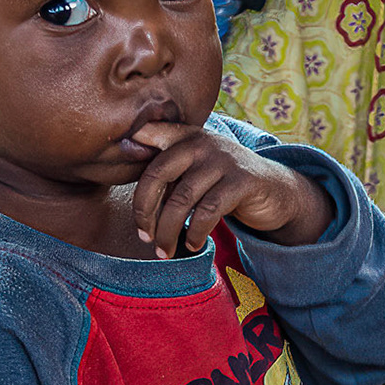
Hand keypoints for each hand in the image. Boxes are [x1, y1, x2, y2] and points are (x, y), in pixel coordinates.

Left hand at [130, 122, 334, 253]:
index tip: (110, 166)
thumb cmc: (222, 183)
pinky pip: (208, 211)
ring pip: (181, 199)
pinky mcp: (242, 181)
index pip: (148, 134)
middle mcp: (202, 142)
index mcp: (185, 136)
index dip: (128, 144)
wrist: (274, 190)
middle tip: (143, 236)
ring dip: (167, 231)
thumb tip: (128, 172)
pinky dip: (195, 233)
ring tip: (164, 250)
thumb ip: (165, 168)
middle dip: (144, 210)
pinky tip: (192, 244)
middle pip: (158, 173)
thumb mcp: (194, 169)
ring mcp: (223, 160)